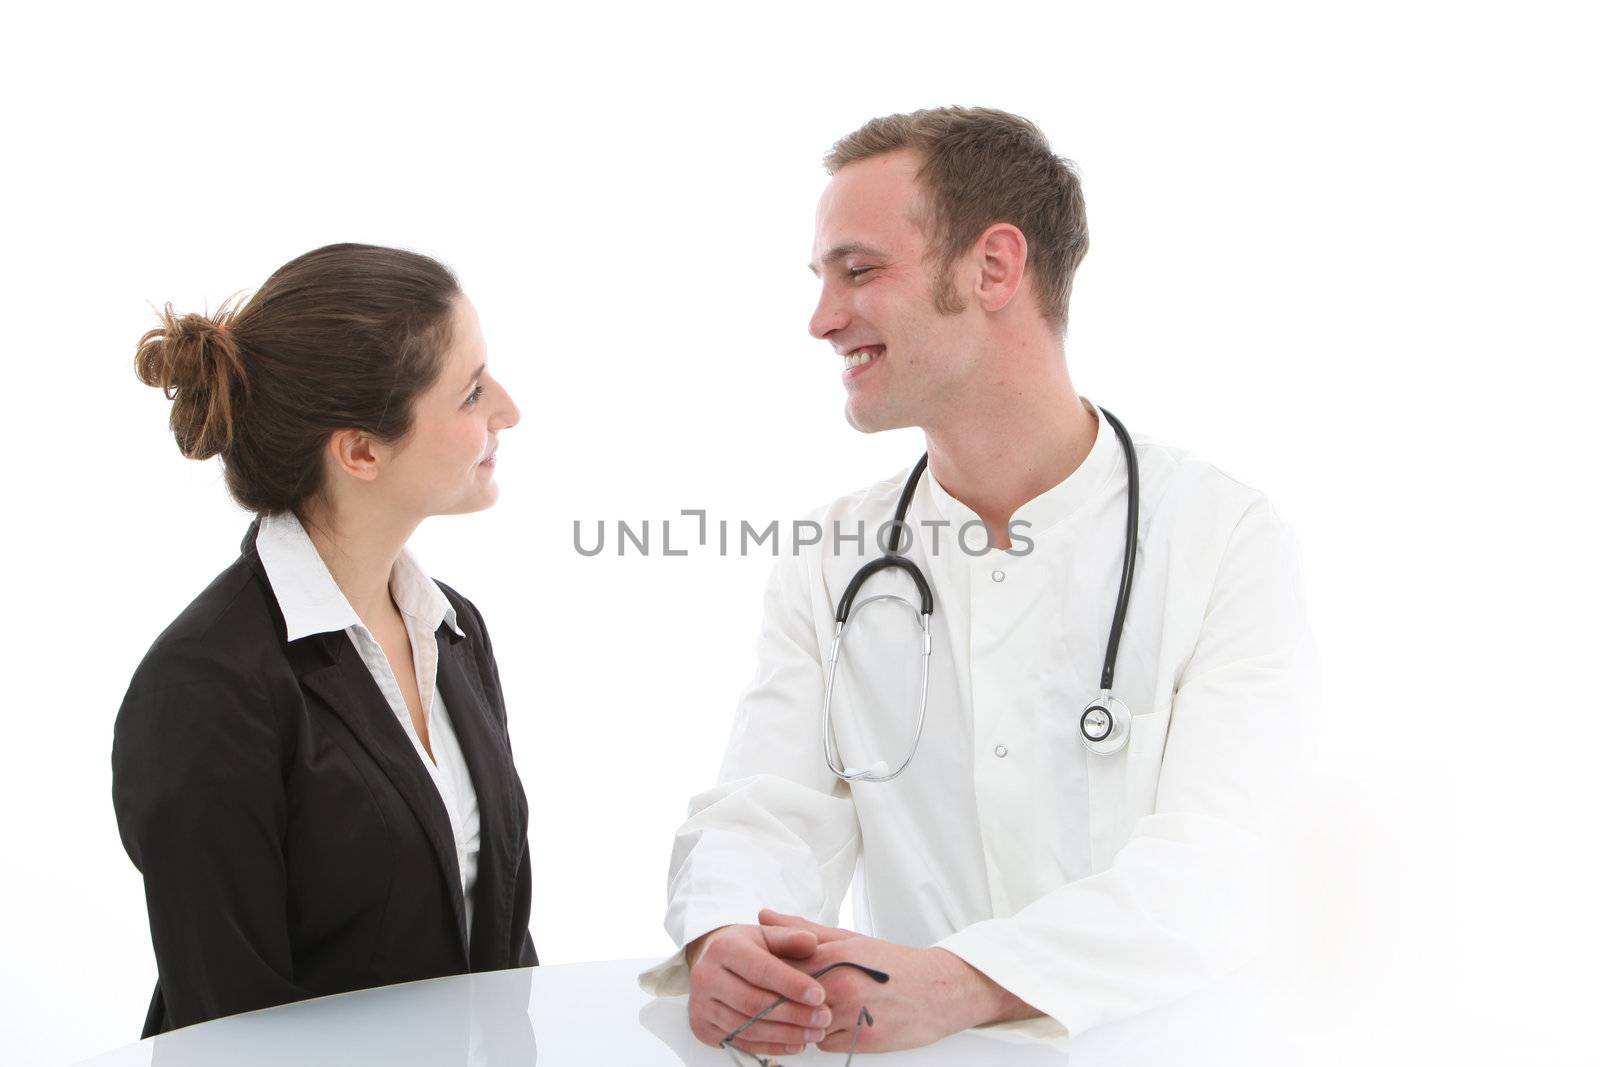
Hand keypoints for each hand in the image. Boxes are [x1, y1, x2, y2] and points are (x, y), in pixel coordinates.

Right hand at [686, 921, 830, 1058]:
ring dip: (786, 1034)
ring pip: (749, 1027)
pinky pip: (742, 1043)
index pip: (761, 970)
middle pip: (754, 1003)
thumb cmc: (744, 947)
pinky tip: (796, 1044)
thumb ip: (789, 938)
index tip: (819, 995)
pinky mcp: (703, 1028)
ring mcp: (701, 1005)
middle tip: (823, 1018)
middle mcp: (706, 976)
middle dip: (794, 1013)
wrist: (710, 962)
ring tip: (815, 1032)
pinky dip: (772, 1046)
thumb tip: (811, 942)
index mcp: (723, 948)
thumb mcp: (765, 935)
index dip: (792, 984)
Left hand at [758, 909, 1039, 1052]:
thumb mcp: (847, 939)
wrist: (937, 990)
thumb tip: (763, 916)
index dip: (764, 972)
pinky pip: (824, 1044)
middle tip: (781, 995)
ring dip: (802, 1020)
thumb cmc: (890, 963)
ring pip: (803, 1024)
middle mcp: (839, 985)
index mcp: (833, 956)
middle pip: (786, 998)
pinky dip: (824, 1036)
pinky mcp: (861, 1040)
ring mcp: (851, 1014)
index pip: (778, 966)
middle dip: (780, 998)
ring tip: (813, 1008)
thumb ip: (801, 929)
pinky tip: (835, 1023)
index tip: (759, 973)